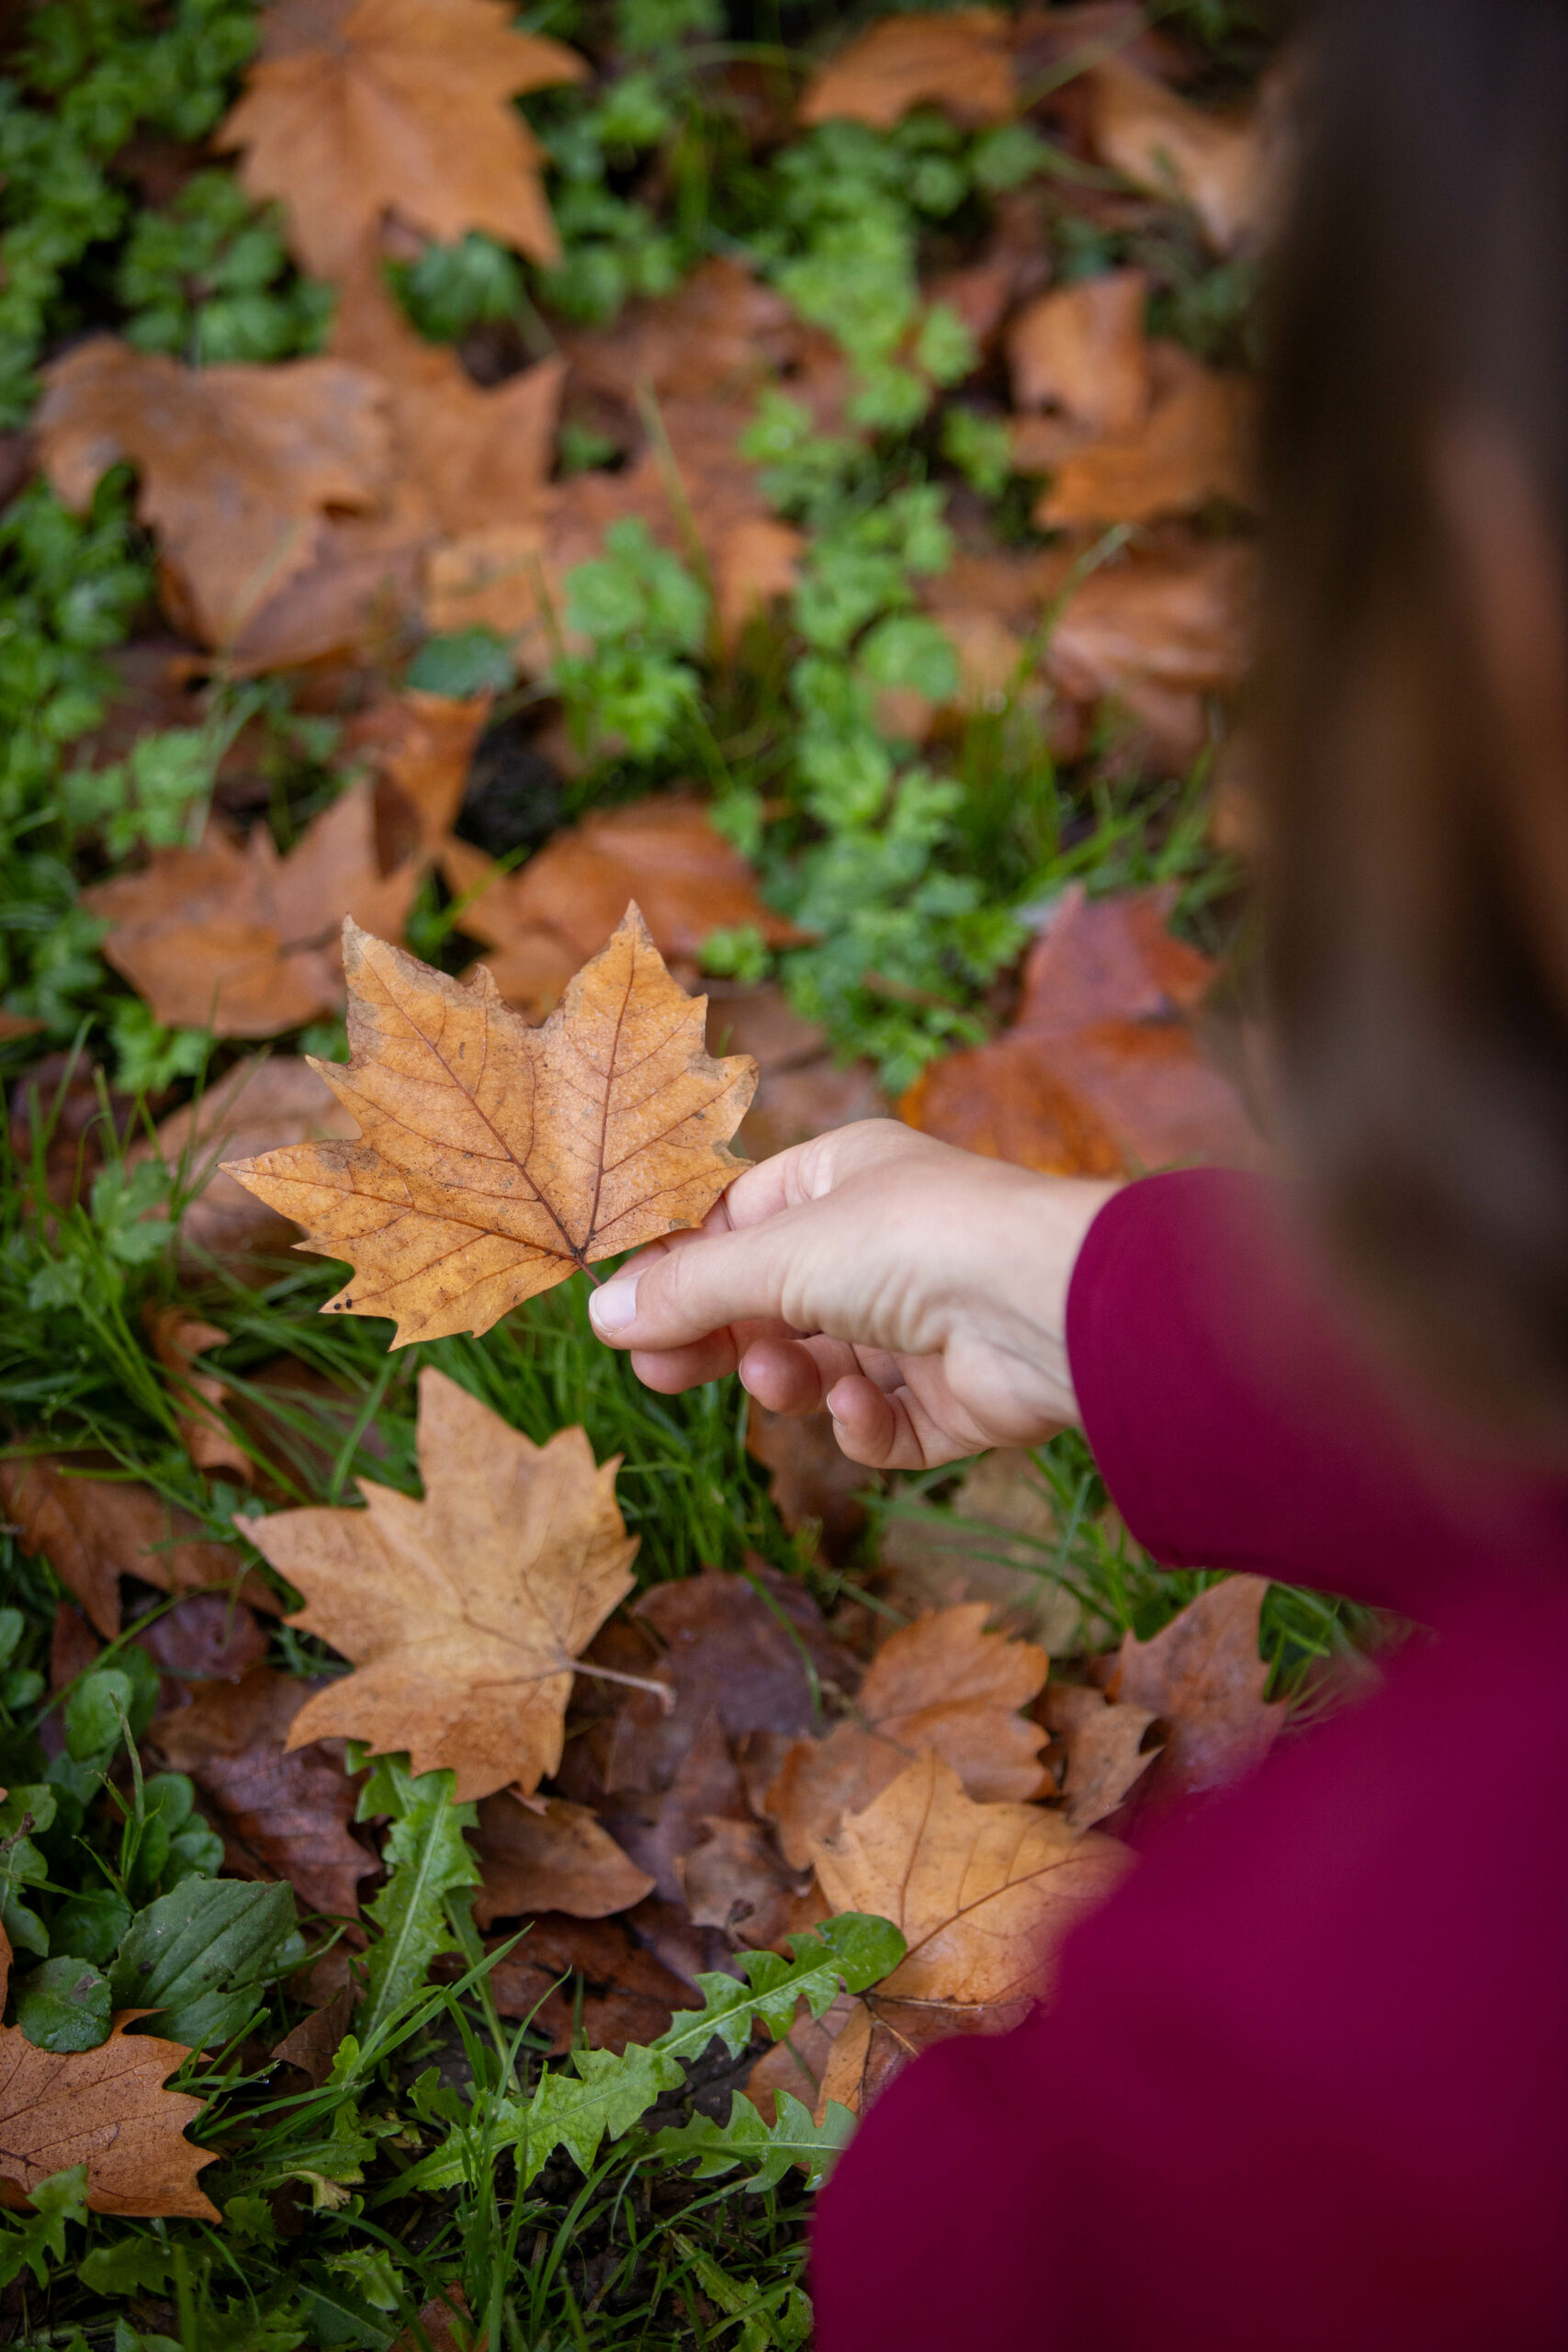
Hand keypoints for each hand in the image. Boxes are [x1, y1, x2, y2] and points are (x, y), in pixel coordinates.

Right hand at [587, 1120, 1115, 1471]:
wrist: (1051, 1310)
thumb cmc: (918, 1241)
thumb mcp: (780, 1254)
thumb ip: (691, 1291)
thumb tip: (601, 1317)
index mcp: (844, 1178)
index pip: (737, 1217)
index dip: (680, 1264)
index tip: (623, 1310)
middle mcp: (882, 1242)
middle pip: (770, 1299)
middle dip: (718, 1335)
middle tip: (659, 1371)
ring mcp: (920, 1320)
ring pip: (819, 1364)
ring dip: (788, 1377)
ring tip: (776, 1377)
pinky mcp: (952, 1395)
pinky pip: (881, 1419)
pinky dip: (860, 1421)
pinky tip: (857, 1404)